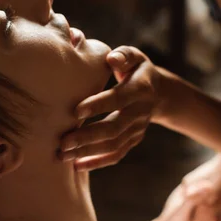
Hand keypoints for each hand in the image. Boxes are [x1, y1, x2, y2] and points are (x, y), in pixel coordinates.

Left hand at [60, 46, 161, 170]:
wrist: (158, 92)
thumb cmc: (135, 69)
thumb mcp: (134, 56)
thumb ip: (123, 55)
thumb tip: (111, 59)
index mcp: (140, 89)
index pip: (118, 99)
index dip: (98, 105)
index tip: (75, 111)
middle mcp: (140, 112)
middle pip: (114, 128)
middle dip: (87, 137)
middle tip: (63, 142)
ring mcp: (137, 130)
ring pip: (113, 145)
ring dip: (87, 152)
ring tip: (63, 155)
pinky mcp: (133, 141)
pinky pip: (116, 155)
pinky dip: (96, 162)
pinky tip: (76, 165)